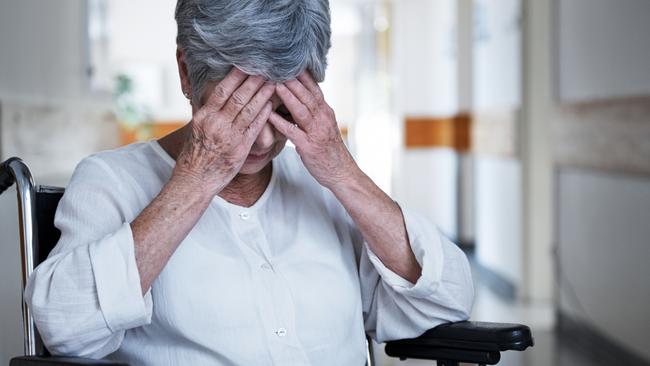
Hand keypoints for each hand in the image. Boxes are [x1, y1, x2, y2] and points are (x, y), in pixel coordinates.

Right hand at [174, 68, 274, 194]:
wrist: (194, 180)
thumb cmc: (195, 154)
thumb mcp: (197, 129)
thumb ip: (209, 113)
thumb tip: (216, 97)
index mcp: (204, 116)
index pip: (221, 90)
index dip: (235, 76)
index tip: (245, 63)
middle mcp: (216, 123)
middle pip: (237, 96)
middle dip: (253, 80)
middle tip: (266, 67)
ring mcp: (228, 135)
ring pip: (249, 109)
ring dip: (263, 94)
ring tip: (273, 82)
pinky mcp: (239, 148)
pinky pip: (254, 127)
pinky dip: (263, 114)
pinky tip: (271, 104)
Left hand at [268, 71, 358, 189]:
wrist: (341, 173)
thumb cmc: (329, 150)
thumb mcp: (324, 126)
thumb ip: (314, 112)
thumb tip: (301, 97)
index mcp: (326, 112)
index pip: (314, 88)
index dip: (302, 75)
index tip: (289, 61)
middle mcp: (323, 118)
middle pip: (307, 95)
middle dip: (293, 79)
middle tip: (278, 65)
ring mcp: (316, 132)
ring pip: (301, 110)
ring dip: (288, 96)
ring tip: (274, 83)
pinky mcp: (309, 147)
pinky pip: (293, 132)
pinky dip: (280, 122)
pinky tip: (269, 115)